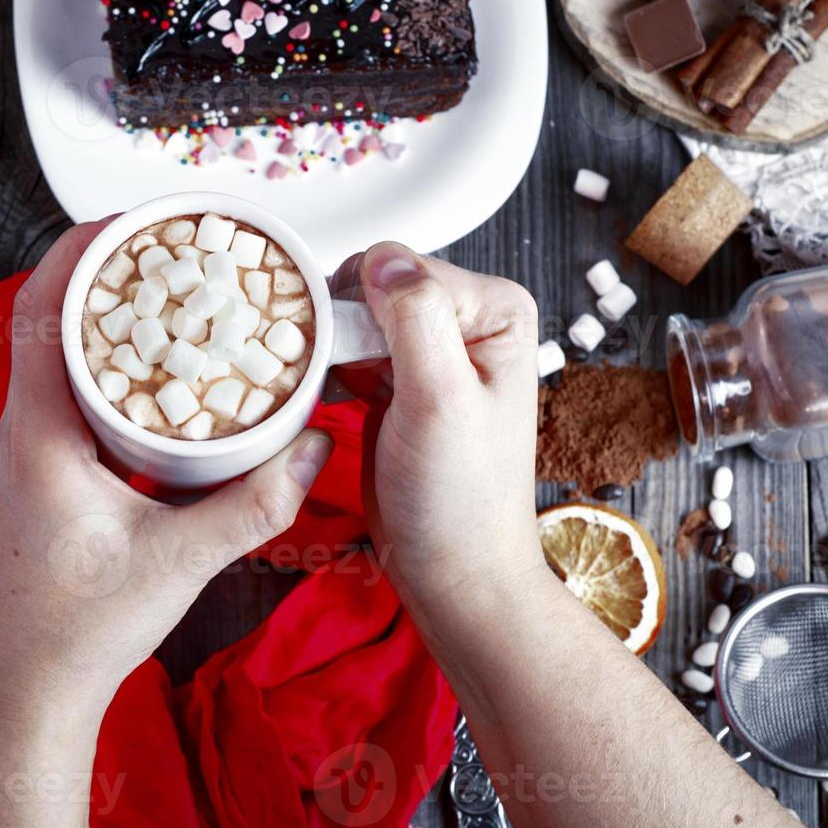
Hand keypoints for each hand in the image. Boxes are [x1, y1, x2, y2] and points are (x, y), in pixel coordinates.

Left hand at [0, 222, 333, 706]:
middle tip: (163, 243)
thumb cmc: (86, 630)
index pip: (38, 313)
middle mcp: (20, 433)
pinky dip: (100, 361)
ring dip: (97, 314)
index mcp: (38, 436)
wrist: (39, 688)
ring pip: (50, 355)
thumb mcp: (181, 562)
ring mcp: (25, 452)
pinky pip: (62, 390)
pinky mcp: (41, 472)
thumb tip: (316, 449)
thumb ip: (254, 505)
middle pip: (43, 320)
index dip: (79, 251)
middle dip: (99, 270)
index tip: (131, 218)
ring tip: (161, 289)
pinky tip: (149, 370)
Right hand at [331, 242, 541, 615]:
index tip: (358, 361)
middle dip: (348, 325)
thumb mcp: (440, 400)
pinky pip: (350, 348)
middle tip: (344, 379)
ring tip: (338, 390)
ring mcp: (431, 351)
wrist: (453, 569)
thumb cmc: (460, 501)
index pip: (404, 266)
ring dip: (334, 346)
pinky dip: (332, 367)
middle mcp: (468, 322)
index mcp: (495, 311)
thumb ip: (416, 320)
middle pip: (376, 284)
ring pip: (356, 314)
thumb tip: (383, 258)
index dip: (367, 306)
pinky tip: (336, 397)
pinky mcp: (399, 381)